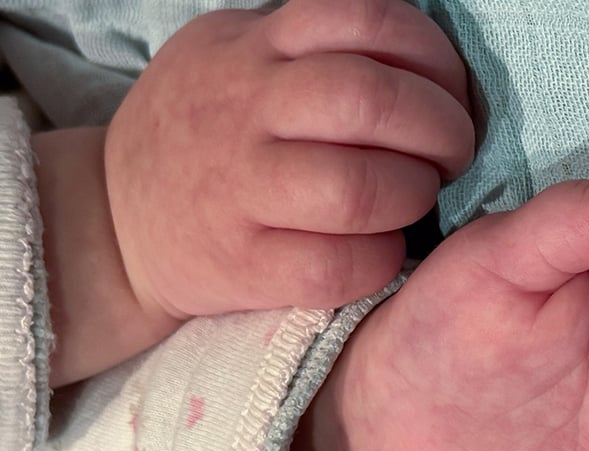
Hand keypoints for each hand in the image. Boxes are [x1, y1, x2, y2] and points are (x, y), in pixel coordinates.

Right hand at [106, 0, 473, 319]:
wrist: (114, 219)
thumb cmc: (203, 131)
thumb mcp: (238, 55)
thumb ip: (313, 46)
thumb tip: (423, 65)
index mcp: (254, 47)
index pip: (366, 18)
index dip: (432, 57)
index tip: (448, 93)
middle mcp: (245, 108)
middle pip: (371, 101)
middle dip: (442, 129)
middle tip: (451, 153)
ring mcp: (238, 189)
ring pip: (360, 188)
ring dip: (415, 195)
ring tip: (415, 198)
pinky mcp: (241, 265)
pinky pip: (338, 266)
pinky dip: (382, 258)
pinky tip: (382, 248)